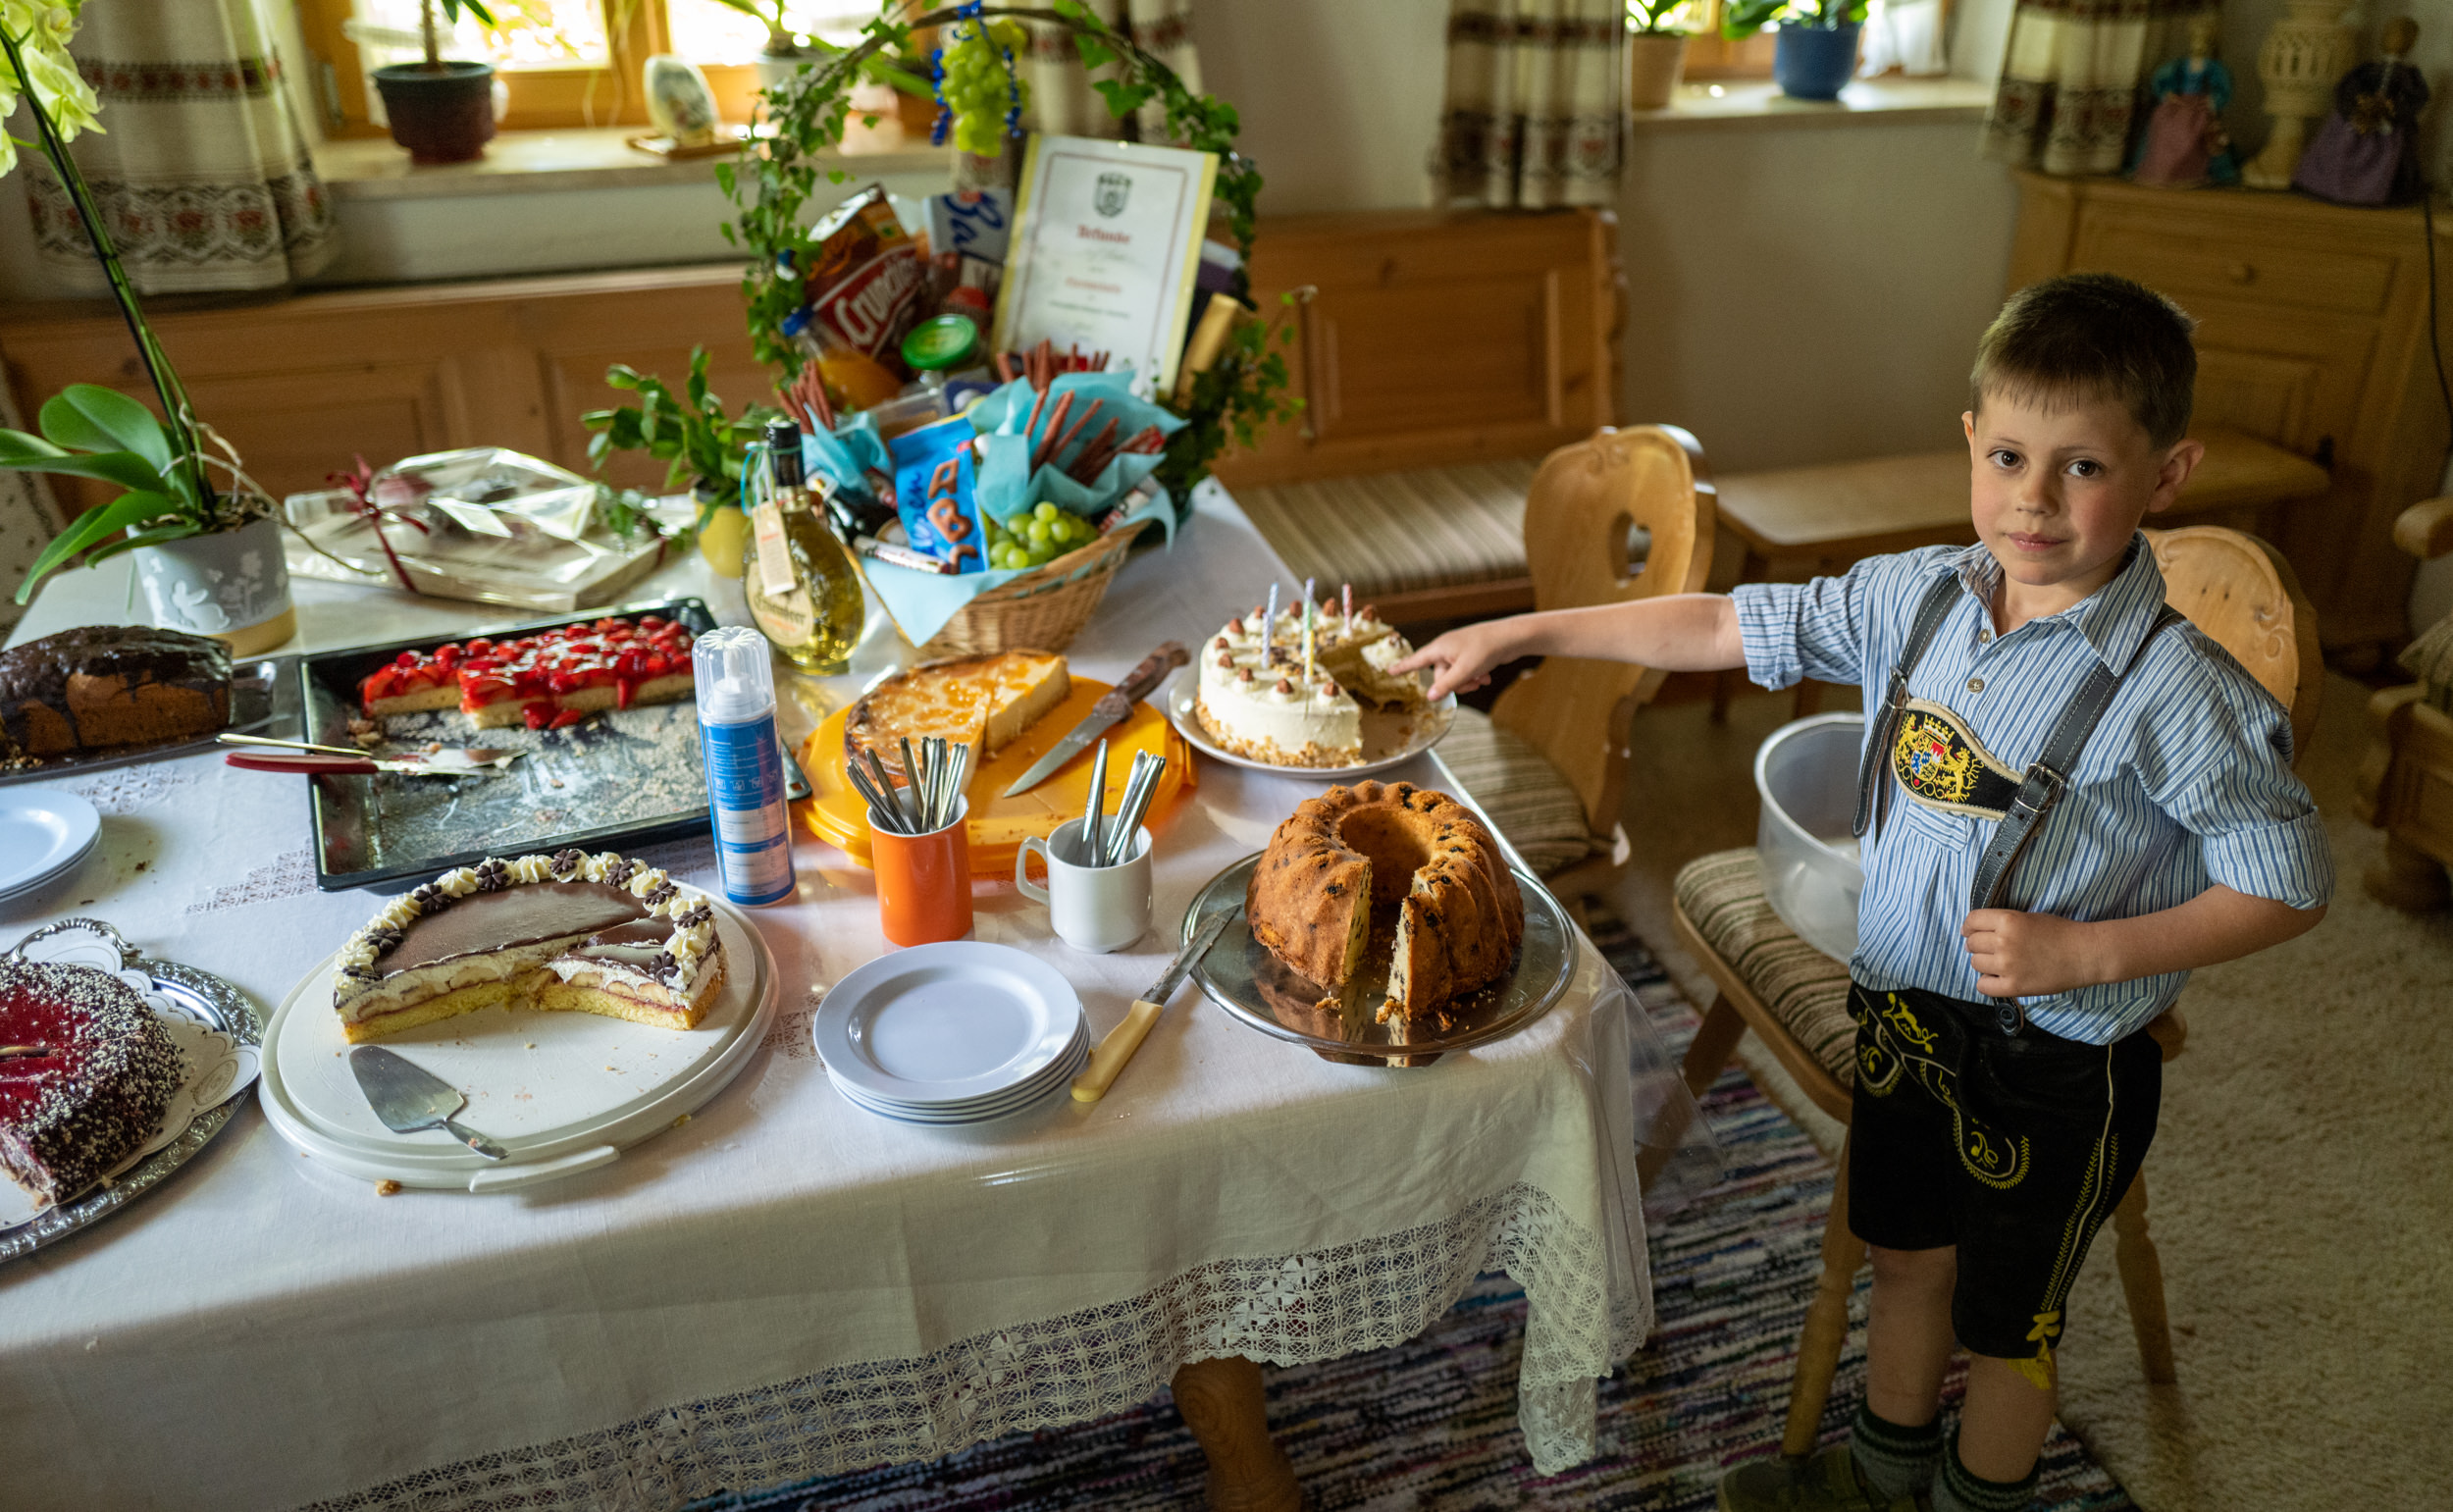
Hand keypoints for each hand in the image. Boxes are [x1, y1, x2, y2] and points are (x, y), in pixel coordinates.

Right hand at [1388, 621, 1518, 700]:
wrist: (1511, 637)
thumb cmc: (1486, 648)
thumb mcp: (1465, 670)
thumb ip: (1446, 685)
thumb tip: (1430, 697)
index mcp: (1439, 648)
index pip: (1416, 660)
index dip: (1402, 667)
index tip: (1389, 671)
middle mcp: (1446, 648)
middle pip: (1440, 675)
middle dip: (1455, 684)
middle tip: (1473, 683)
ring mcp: (1458, 651)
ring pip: (1454, 675)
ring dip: (1467, 682)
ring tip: (1482, 679)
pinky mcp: (1470, 654)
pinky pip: (1465, 672)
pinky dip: (1474, 676)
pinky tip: (1486, 676)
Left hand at [1959, 909, 2112, 998]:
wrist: (2085, 954)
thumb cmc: (2060, 933)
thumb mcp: (2028, 917)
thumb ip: (2003, 923)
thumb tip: (1974, 935)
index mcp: (2008, 920)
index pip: (1972, 921)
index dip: (1969, 926)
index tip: (1970, 931)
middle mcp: (2004, 942)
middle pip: (1972, 943)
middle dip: (1978, 945)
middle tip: (1991, 949)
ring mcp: (2008, 965)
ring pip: (1975, 963)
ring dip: (1984, 963)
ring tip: (2000, 963)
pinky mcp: (2014, 986)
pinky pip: (1983, 986)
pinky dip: (1987, 982)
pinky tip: (1999, 978)